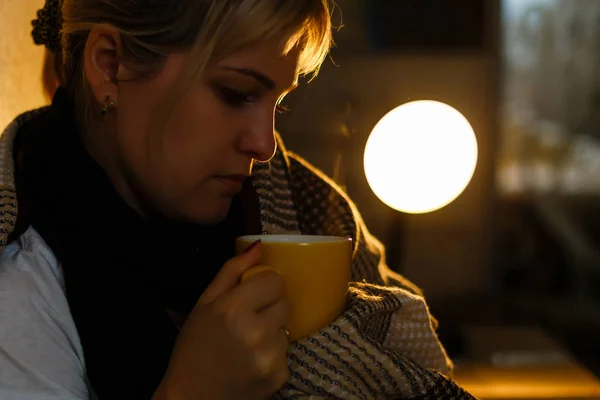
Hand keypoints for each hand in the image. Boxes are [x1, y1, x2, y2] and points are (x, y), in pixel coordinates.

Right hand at [154, 241, 290, 399]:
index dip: (264, 286)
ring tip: (247, 344)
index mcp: (234, 307)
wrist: (191, 398)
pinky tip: (251, 362)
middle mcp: (256, 330)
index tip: (253, 295)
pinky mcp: (279, 375)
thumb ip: (232, 270)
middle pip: (285, 302)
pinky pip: (286, 353)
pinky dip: (272, 355)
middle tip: (249, 320)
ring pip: (286, 328)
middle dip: (270, 307)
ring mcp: (270, 355)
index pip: (276, 281)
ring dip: (272, 332)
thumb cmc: (194, 347)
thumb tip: (258, 245)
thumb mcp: (204, 303)